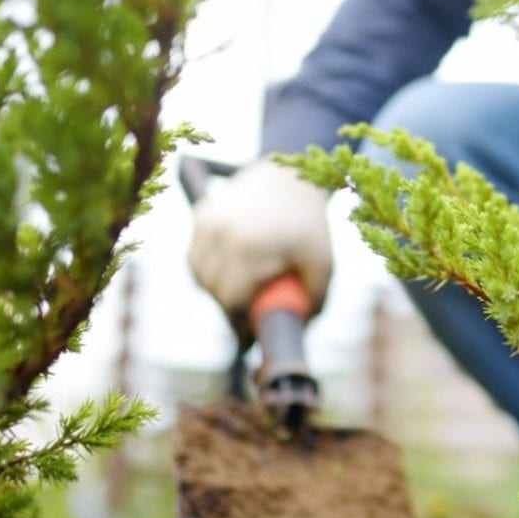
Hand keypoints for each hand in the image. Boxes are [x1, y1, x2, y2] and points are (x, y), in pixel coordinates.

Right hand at [188, 159, 331, 337]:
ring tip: (244, 290)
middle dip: (231, 310)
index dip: (240, 325)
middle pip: (215, 292)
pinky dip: (209, 271)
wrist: (291, 180)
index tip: (250, 337)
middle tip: (251, 316)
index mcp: (251, 246)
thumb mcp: (323, 265)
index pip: (232, 300)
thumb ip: (313, 301)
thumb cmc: (309, 228)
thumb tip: (297, 331)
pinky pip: (196, 259)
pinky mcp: (201, 217)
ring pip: (200, 277)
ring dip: (218, 291)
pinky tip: (230, 270)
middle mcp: (223, 233)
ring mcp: (208, 222)